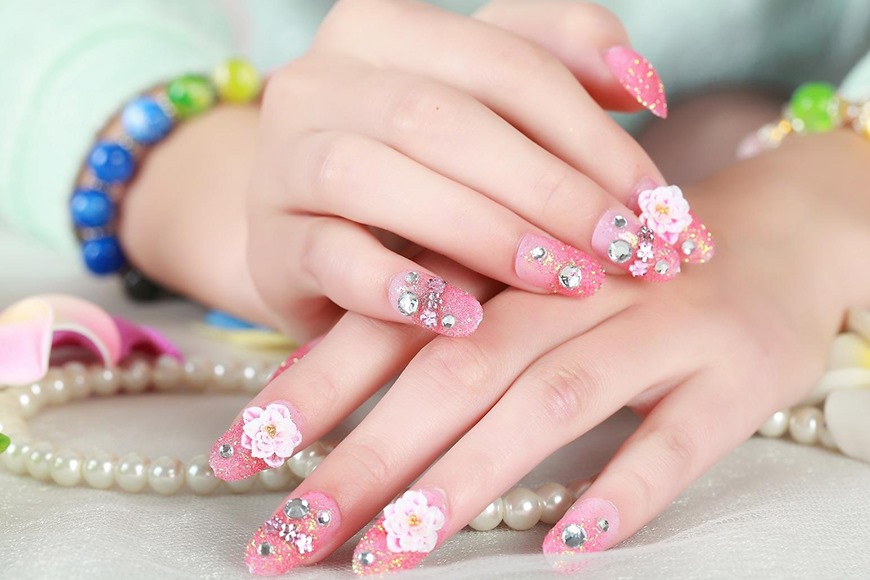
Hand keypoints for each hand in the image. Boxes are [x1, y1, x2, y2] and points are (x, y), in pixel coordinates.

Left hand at [209, 128, 868, 574]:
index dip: (309, 391)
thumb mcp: (525, 284)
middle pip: (452, 372)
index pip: (391, 325)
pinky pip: (674, 438)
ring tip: (391, 554)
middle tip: (289, 543)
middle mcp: (570, 289)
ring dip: (465, 479)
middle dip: (364, 460)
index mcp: (506, 265)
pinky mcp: (731, 372)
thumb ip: (439, 331)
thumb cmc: (616, 279)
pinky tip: (569, 545)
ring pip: (548, 401)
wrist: (767, 235)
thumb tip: (323, 407)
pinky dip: (624, 490)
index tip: (236, 460)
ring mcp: (655, 326)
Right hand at [244, 0, 705, 339]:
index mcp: (383, 29)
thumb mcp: (488, 111)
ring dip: (488, 232)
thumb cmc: (422, 171)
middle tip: (632, 253)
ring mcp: (284, 159)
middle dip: (553, 190)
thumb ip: (561, 69)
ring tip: (567, 281)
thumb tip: (643, 86)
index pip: (509, 63)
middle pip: (447, 118)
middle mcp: (321, 80)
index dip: (596, 134)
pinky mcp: (271, 243)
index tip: (664, 207)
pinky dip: (399, 288)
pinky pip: (332, 258)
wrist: (313, 229)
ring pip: (380, 177)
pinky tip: (463, 319)